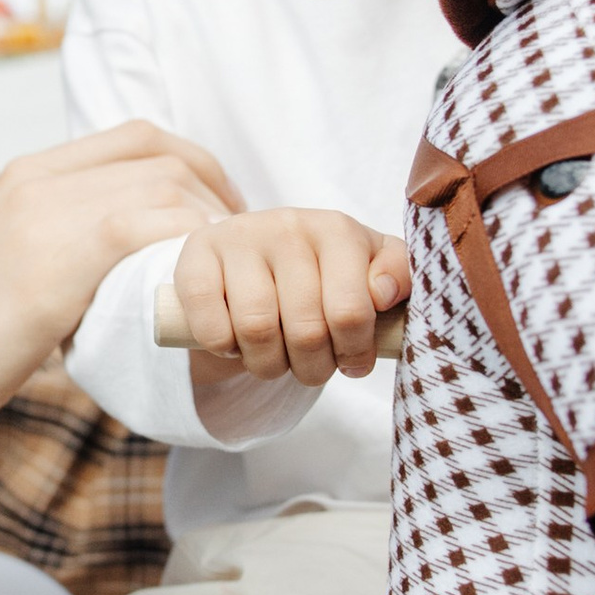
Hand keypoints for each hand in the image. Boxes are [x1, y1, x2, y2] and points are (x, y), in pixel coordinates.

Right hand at [0, 120, 241, 443]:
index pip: (139, 135)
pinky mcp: (49, 264)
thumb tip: (135, 265)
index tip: (225, 213)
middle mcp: (38, 179)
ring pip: (163, 186)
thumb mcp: (15, 265)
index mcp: (29, 172)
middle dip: (220, 196)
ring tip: (228, 276)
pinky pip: (144, 228)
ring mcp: (42, 216)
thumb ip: (66, 243)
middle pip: (163, 155)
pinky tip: (201, 290)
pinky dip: (186, 252)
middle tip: (243, 248)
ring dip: (213, 228)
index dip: (200, 165)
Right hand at [172, 208, 410, 389]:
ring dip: (268, 364)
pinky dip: (225, 349)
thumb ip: (397, 275)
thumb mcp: (370, 266)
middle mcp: (288, 225)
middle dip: (312, 367)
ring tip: (275, 359)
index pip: (350, 312)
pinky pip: (211, 325)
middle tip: (312, 368)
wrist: (256, 249)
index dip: (353, 354)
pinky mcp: (196, 255)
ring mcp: (239, 238)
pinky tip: (236, 341)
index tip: (352, 363)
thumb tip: (384, 295)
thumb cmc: (323, 270)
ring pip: (255, 330)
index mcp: (336, 229)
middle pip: (304, 330)